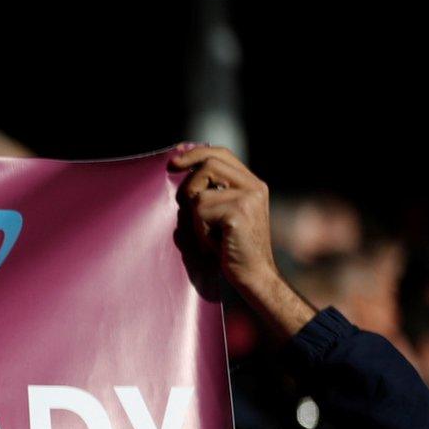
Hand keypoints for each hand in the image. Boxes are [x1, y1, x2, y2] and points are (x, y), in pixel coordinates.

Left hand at [169, 144, 315, 337]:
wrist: (254, 275)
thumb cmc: (232, 247)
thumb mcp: (224, 213)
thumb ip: (214, 192)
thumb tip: (182, 170)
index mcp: (252, 184)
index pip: (221, 154)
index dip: (195, 153)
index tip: (174, 160)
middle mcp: (254, 187)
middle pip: (209, 164)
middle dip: (188, 184)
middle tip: (183, 203)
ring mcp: (248, 199)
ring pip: (200, 195)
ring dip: (197, 218)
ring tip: (211, 235)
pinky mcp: (238, 214)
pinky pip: (201, 213)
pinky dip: (201, 232)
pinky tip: (215, 244)